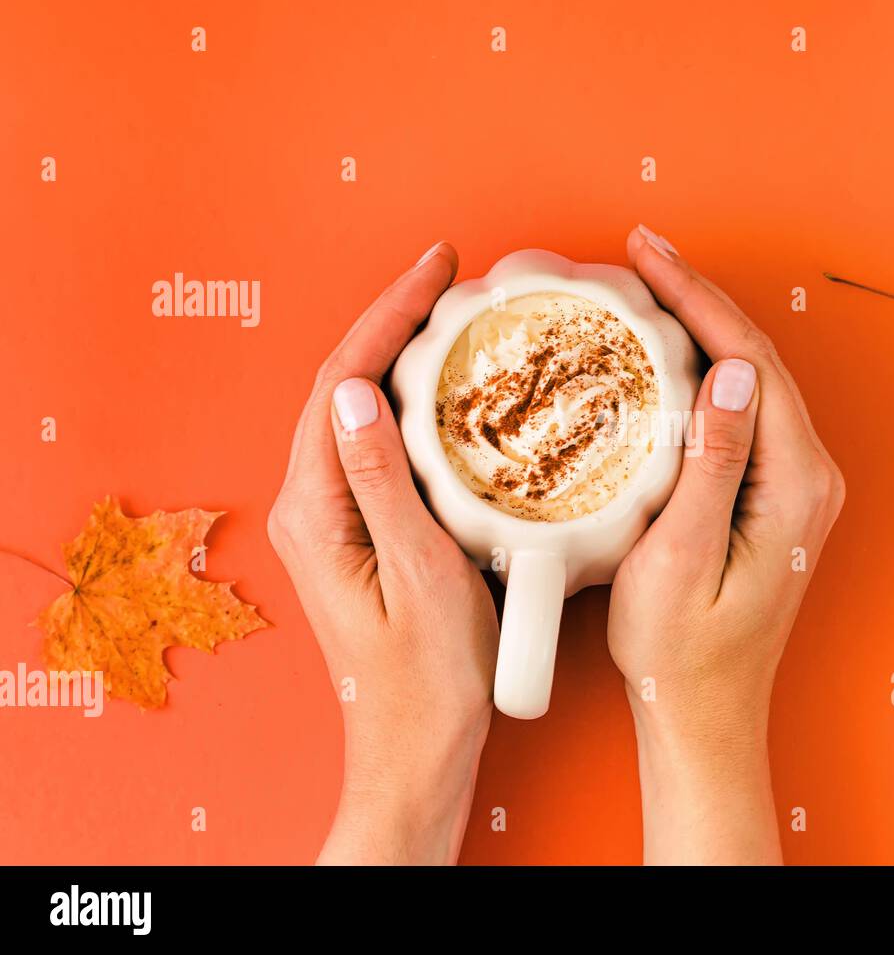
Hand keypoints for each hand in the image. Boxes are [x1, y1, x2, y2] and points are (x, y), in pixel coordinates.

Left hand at [267, 242, 497, 864]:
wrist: (419, 749)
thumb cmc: (427, 681)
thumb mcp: (418, 576)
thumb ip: (384, 482)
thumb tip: (358, 392)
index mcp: (314, 512)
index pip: (342, 382)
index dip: (388, 315)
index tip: (436, 270)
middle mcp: (312, 507)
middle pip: (346, 385)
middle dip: (396, 321)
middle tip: (453, 278)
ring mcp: (336, 518)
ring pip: (365, 412)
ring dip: (406, 357)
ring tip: (456, 315)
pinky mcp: (364, 530)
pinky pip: (385, 447)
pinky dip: (419, 406)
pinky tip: (455, 391)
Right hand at [609, 225, 845, 864]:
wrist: (703, 711)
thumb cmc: (682, 652)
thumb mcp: (682, 557)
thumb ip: (713, 463)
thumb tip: (733, 373)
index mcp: (796, 485)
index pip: (752, 364)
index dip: (699, 300)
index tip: (650, 255)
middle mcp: (809, 476)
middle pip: (758, 360)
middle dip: (699, 299)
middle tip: (641, 252)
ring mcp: (795, 483)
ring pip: (752, 379)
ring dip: (702, 328)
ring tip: (648, 284)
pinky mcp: (772, 493)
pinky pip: (743, 412)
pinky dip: (704, 370)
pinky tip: (667, 353)